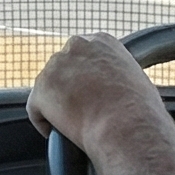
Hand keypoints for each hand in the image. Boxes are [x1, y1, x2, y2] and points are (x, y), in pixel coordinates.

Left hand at [27, 32, 169, 155]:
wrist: (127, 125)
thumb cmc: (139, 110)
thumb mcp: (136, 79)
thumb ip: (117, 76)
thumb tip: (114, 90)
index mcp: (101, 41)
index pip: (83, 55)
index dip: (85, 77)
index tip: (89, 93)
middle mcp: (76, 46)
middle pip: (63, 68)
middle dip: (68, 88)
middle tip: (79, 110)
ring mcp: (55, 66)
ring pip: (49, 89)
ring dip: (56, 105)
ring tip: (71, 124)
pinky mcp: (41, 89)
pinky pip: (35, 109)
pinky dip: (43, 122)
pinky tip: (53, 133)